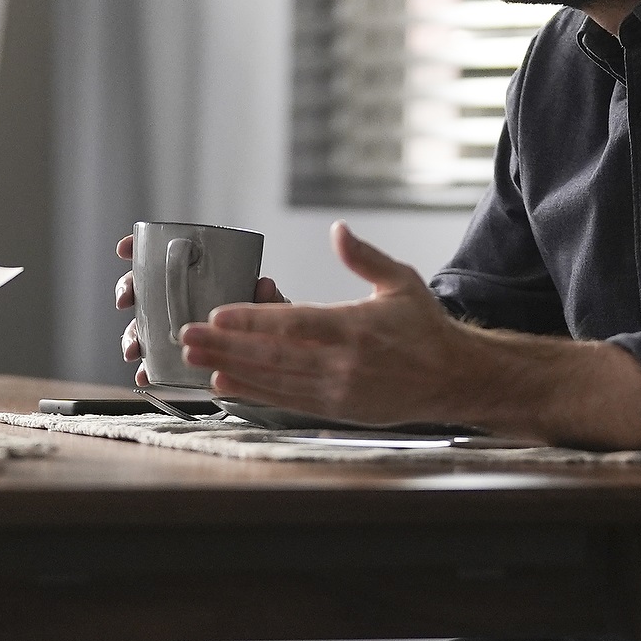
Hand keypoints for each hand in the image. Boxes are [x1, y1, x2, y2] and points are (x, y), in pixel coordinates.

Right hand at [112, 230, 288, 381]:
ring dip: (131, 336)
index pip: (162, 257)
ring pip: (142, 326)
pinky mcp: (175, 359)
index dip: (138, 250)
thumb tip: (265, 285)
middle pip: (143, 288)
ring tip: (133, 349)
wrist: (266, 367)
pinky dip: (146, 369)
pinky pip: (154, 362)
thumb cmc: (264, 328)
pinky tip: (144, 374)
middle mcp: (180, 301)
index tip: (124, 250)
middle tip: (126, 301)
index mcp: (197, 279)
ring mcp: (174, 330)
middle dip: (127, 291)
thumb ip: (269, 300)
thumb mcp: (270, 312)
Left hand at [174, 223, 454, 422]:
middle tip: (187, 336)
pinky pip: (285, 400)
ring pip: (273, 379)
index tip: (217, 314)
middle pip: (273, 354)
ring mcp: (337, 390)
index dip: (253, 320)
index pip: (296, 323)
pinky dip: (252, 392)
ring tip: (193, 357)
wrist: (454, 380)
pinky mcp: (335, 409)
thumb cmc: (425, 329)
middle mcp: (343, 363)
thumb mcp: (402, 283)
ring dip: (230, 368)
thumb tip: (338, 230)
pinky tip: (224, 382)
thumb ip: (365, 258)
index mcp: (357, 327)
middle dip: (226, 346)